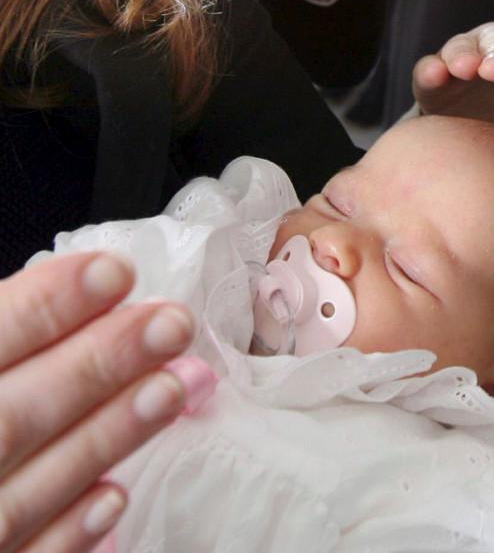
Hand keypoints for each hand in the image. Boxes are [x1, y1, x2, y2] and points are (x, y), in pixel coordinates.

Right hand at [0, 254, 196, 551]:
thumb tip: (47, 297)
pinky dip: (65, 534)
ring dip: (102, 439)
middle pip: (6, 418)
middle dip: (93, 367)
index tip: (112, 273)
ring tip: (172, 386)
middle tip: (169, 324)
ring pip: (22, 494)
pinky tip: (115, 495)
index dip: (40, 309)